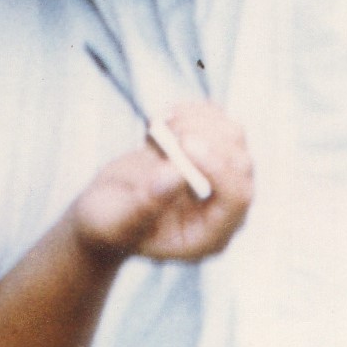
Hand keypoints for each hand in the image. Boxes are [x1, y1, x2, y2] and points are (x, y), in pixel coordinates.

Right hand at [72, 100, 251, 263]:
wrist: (108, 207)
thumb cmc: (109, 222)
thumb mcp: (115, 220)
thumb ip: (145, 204)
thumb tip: (176, 174)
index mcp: (209, 235)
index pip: (236, 198)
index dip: (218, 167)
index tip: (185, 144)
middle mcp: (223, 206)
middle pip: (239, 163)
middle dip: (202, 138)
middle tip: (164, 129)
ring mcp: (222, 177)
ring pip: (232, 135)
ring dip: (194, 121)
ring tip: (157, 127)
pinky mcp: (214, 151)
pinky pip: (219, 120)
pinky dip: (193, 111)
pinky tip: (164, 118)